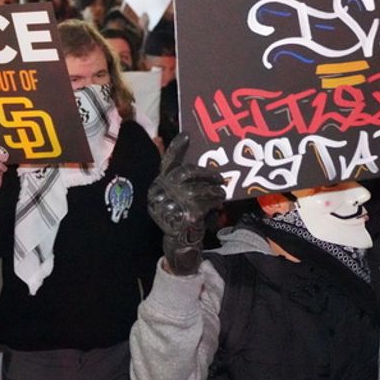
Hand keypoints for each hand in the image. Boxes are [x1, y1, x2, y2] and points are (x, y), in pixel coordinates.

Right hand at [147, 134, 226, 275]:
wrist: (180, 244)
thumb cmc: (180, 216)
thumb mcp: (177, 198)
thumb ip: (181, 182)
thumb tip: (197, 164)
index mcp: (157, 187)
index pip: (166, 164)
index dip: (176, 148)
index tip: (187, 135)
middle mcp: (161, 194)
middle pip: (186, 174)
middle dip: (205, 173)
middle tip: (219, 177)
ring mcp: (172, 205)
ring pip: (198, 189)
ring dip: (214, 190)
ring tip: (221, 192)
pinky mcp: (185, 216)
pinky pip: (205, 203)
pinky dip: (214, 202)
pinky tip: (219, 203)